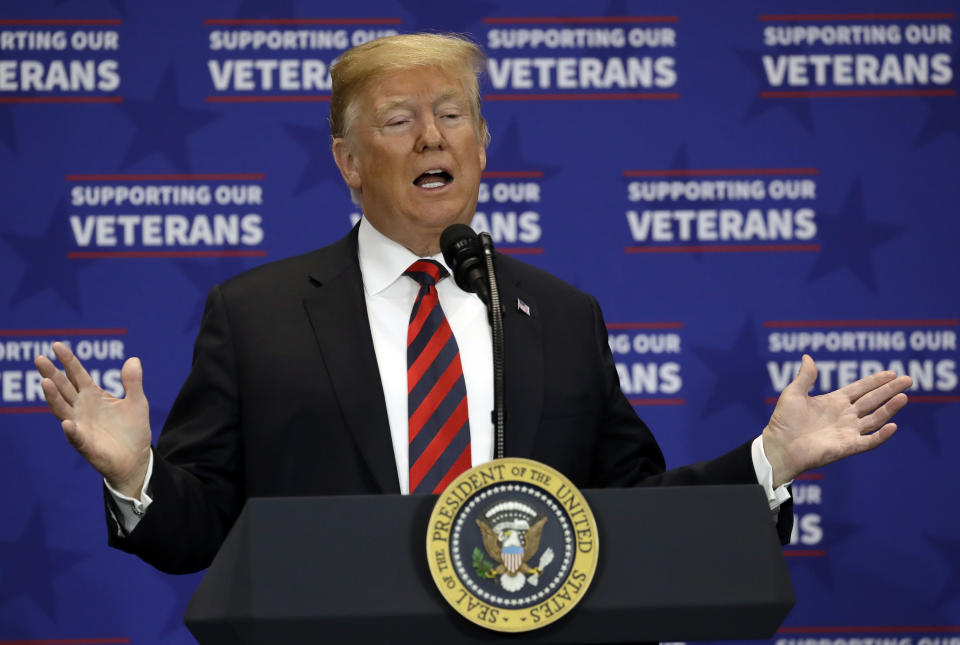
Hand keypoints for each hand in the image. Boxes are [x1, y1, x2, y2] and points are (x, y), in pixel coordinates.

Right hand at [35, 341, 151, 496]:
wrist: (136, 458)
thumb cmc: (133, 429)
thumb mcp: (137, 402)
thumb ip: (132, 382)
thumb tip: (133, 359)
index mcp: (94, 396)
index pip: (77, 375)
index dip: (68, 361)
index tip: (57, 345)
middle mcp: (82, 409)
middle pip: (63, 388)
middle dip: (51, 374)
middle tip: (39, 359)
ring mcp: (81, 426)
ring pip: (63, 410)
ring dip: (54, 398)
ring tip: (46, 383)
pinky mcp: (86, 445)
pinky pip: (76, 437)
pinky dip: (71, 430)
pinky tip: (67, 423)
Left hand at [762, 354, 911, 486]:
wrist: (779, 446)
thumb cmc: (783, 421)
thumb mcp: (793, 393)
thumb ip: (805, 377)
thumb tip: (807, 356)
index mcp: (834, 402)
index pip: (860, 389)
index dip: (875, 381)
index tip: (891, 373)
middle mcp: (844, 416)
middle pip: (873, 401)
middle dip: (890, 390)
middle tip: (908, 379)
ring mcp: (847, 431)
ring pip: (875, 418)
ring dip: (889, 408)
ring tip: (903, 397)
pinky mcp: (847, 447)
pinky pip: (869, 441)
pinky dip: (881, 435)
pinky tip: (892, 425)